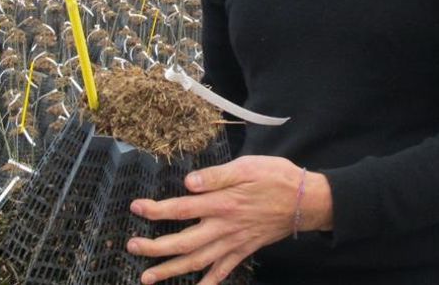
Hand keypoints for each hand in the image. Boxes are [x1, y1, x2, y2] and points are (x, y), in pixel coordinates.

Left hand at [126, 155, 332, 284]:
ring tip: (148, 277)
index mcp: (222, 203)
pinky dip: (207, 284)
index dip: (156, 210)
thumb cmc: (277, 178)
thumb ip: (216, 176)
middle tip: (131, 247)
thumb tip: (188, 182)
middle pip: (182, 242)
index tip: (136, 208)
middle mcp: (223, 227)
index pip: (181, 208)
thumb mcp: (247, 166)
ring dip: (171, 271)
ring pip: (197, 262)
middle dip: (154, 248)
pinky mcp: (244, 250)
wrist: (307, 201)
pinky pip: (222, 273)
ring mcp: (233, 243)